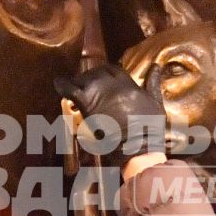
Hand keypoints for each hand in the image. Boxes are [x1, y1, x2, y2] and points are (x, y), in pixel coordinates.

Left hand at [54, 64, 168, 161]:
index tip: (102, 77)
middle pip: (96, 73)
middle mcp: (113, 86)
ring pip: (83, 80)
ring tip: (76, 87)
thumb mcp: (157, 103)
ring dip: (79, 82)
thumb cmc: (151, 130)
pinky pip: (71, 90)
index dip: (105, 71)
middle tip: (87, 84)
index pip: (113, 69)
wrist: (138, 149)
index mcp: (129, 85)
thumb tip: (156, 66)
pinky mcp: (88, 107)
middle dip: (91, 76)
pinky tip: (58, 82)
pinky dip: (62, 84)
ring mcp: (100, 96)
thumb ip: (153, 83)